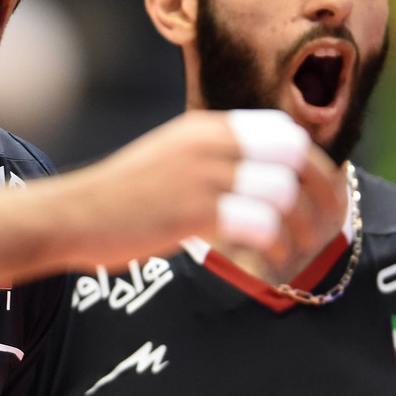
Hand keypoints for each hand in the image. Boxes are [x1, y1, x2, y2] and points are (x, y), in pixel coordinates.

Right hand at [66, 109, 342, 269]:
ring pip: (284, 194)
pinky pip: (259, 226)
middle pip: (297, 159)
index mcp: (207, 127)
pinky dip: (272, 251)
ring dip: (299, 230)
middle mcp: (211, 143)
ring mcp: (202, 175)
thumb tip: (268, 179)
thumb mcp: (171, 158)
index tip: (322, 200)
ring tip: (293, 256)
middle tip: (323, 234)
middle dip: (321, 198)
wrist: (72, 214)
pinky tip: (264, 267)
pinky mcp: (193, 210)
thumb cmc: (121, 197)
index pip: (286, 134)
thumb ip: (214, 159)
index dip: (316, 167)